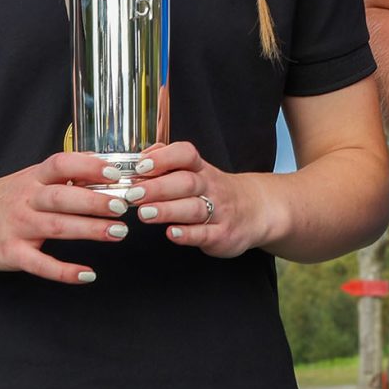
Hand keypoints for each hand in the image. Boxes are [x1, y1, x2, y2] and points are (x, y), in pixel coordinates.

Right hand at [0, 150, 146, 283]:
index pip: (61, 164)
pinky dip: (64, 270)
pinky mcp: (10, 254)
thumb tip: (104, 172)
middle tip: (123, 206)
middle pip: (62, 197)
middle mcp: (25, 200)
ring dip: (89, 230)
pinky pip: (40, 264)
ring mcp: (17, 227)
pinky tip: (87, 274)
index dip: (88, 165)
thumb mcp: (28, 180)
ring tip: (118, 232)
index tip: (115, 171)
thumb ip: (62, 178)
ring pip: (56, 227)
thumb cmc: (2, 199)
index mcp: (32, 178)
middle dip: (94, 201)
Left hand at [131, 141, 274, 257]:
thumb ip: (168, 162)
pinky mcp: (222, 234)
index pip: (186, 154)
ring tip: (144, 213)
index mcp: (201, 169)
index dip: (163, 158)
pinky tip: (171, 233)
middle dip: (157, 187)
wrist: (255, 210)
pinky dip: (187, 234)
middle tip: (133, 194)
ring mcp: (218, 211)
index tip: (141, 166)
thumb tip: (141, 158)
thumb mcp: (196, 171)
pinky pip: (204, 234)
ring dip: (167, 210)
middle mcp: (210, 187)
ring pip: (193, 208)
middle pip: (185, 182)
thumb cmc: (214, 191)